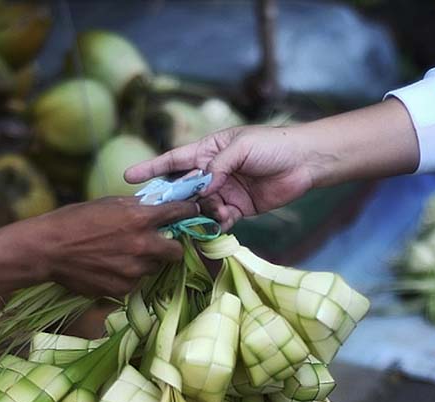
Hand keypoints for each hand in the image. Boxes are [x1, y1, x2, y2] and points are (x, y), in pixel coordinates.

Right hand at [26, 196, 199, 296]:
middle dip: (171, 247)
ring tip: (124, 255)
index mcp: (140, 218)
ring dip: (146, 262)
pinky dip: (129, 275)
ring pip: (154, 268)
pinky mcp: (123, 289)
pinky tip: (111, 266)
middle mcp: (142, 246)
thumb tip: (159, 206)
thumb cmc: (75, 220)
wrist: (49, 249)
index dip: (188, 213)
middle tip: (158, 244)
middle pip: (176, 251)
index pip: (180, 214)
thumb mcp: (109, 203)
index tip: (191, 214)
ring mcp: (133, 270)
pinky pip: (136, 282)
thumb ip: (137, 207)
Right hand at [125, 126, 313, 230]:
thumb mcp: (240, 147)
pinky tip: (221, 221)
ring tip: (209, 211)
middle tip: (158, 211)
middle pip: (183, 187)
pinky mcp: (238, 208)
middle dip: (172, 199)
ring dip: (200, 212)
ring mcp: (224, 191)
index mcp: (209, 150)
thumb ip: (217, 167)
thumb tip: (201, 189)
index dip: (151, 168)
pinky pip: (220, 219)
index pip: (174, 160)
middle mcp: (213, 171)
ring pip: (200, 206)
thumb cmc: (273, 145)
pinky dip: (217, 223)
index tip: (129, 177)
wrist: (305, 162)